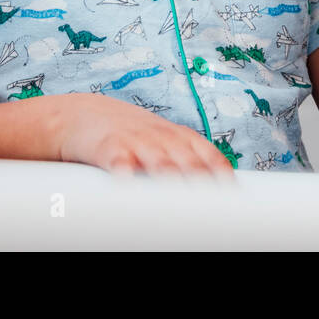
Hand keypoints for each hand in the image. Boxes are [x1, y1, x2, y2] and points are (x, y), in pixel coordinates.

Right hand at [57, 94, 236, 180]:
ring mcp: (136, 141)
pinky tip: (127, 181)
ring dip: (172, 176)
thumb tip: (214, 194)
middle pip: (188, 161)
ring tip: (179, 196)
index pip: (209, 155)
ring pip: (159, 160)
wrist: (85, 115)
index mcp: (180, 137)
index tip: (232, 194)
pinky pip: (119, 159)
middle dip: (202, 180)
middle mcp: (162, 137)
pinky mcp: (108, 147)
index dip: (222, 174)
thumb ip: (186, 161)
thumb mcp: (162, 140)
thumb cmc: (132, 135)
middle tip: (211, 203)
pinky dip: (124, 170)